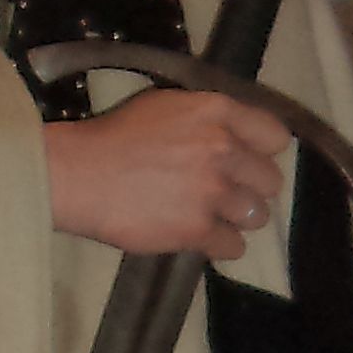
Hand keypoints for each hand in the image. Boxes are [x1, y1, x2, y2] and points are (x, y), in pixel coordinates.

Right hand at [44, 90, 289, 260]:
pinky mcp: (197, 229)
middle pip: (270, 181)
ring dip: (236, 218)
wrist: (77, 174)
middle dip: (250, 188)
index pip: (275, 136)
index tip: (247, 162)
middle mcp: (223, 149)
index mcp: (217, 112)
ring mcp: (213, 192)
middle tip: (224, 193)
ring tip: (209, 216)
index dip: (263, 152)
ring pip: (256, 216)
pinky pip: (234, 247)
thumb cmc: (115, 136)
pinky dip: (219, 245)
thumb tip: (235, 135)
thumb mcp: (166, 105)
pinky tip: (198, 236)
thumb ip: (207, 118)